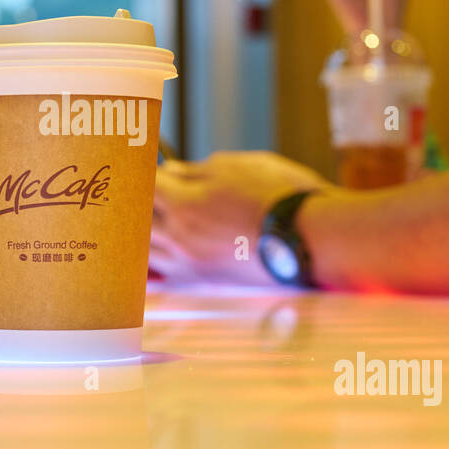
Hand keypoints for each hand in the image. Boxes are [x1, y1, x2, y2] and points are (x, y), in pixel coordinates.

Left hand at [152, 151, 330, 284]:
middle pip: (137, 222)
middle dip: (135, 205)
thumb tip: (172, 171)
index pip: (143, 186)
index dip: (137, 172)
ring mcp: (191, 265)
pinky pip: (166, 275)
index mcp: (183, 204)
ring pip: (146, 253)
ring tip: (142, 223)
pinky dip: (157, 263)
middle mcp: (180, 238)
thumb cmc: (281, 196)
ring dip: (142, 235)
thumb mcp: (238, 166)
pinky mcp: (207, 283)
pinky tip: (158, 256)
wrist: (313, 241)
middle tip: (135, 192)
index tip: (136, 165)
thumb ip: (197, 171)